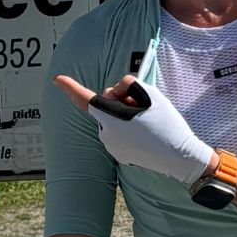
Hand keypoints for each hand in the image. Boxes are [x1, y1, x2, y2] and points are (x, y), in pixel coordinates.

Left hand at [54, 72, 215, 185]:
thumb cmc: (166, 124)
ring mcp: (111, 146)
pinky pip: (118, 132)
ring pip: (112, 118)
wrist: (179, 157)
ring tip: (148, 121)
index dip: (70, 87)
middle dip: (120, 99)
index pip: (86, 99)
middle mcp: (106, 133)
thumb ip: (128, 85)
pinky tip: (146, 133)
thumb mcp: (150, 94)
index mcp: (111, 118)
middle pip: (105, 104)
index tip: (57, 79)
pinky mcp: (119, 154)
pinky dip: (128, 127)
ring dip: (125, 114)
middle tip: (142, 106)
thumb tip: (117, 92)